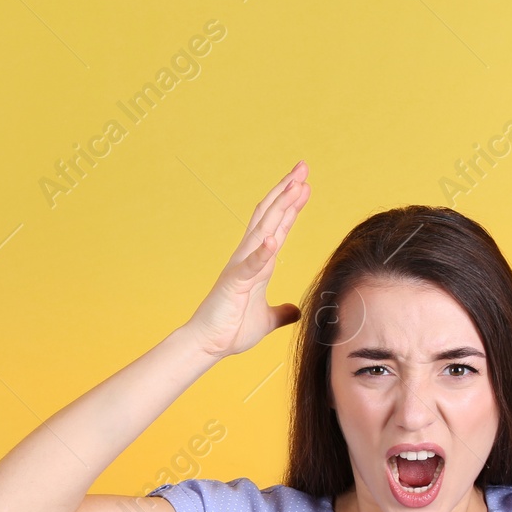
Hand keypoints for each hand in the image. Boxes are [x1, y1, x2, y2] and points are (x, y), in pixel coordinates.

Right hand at [183, 161, 310, 358]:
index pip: (277, 227)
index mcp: (257, 263)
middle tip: (302, 167)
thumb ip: (282, 312)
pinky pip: (252, 264)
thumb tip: (296, 310)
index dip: (291, 205)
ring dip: (280, 207)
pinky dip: (263, 251)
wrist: (207, 344)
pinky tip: (275, 237)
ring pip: (263, 229)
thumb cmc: (231, 330)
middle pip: (270, 216)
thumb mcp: (267, 319)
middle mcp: (248, 257)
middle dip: (287, 191)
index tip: (304, 185)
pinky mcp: (235, 282)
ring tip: (295, 185)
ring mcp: (241, 267)